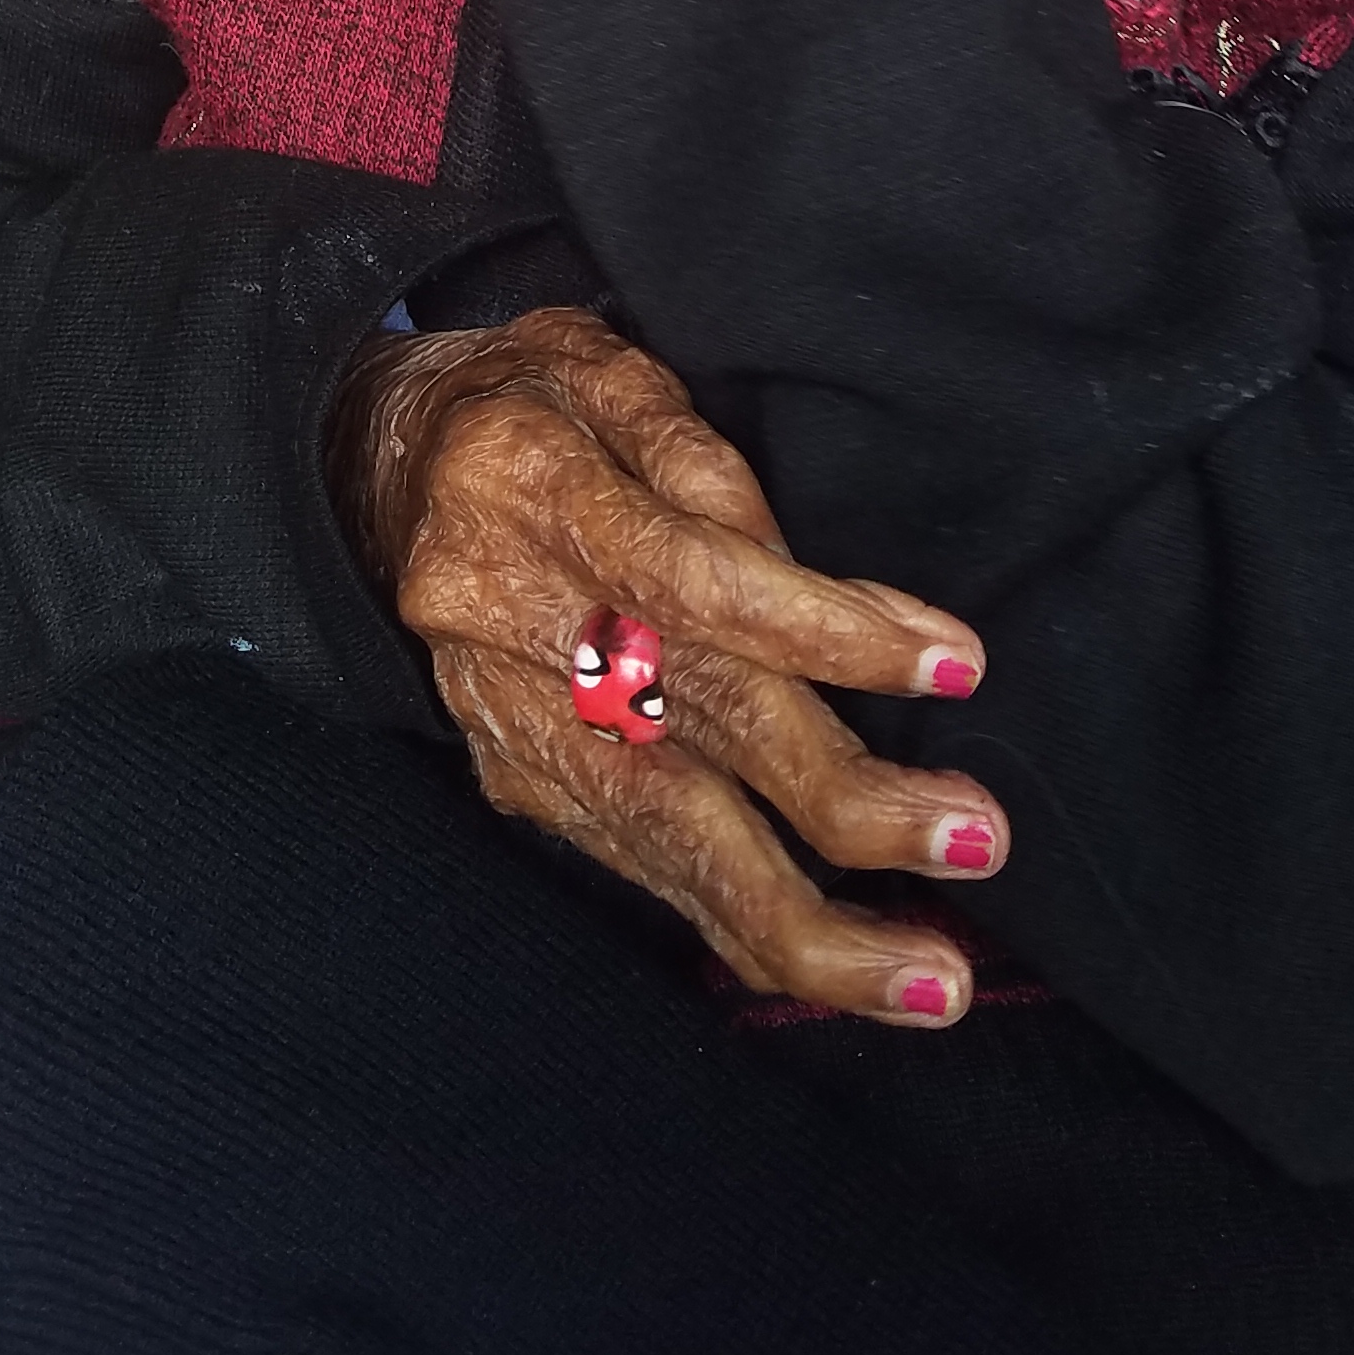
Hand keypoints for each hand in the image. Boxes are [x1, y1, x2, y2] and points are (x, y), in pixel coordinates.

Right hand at [330, 304, 1005, 1022]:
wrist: (375, 464)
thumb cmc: (531, 402)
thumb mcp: (615, 373)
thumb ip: (716, 474)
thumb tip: (842, 606)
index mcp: (527, 488)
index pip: (697, 582)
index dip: (831, 634)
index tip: (954, 667)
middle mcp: (504, 618)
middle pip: (690, 733)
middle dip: (845, 807)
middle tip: (977, 841)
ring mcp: (503, 717)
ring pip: (662, 840)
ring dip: (806, 924)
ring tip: (927, 981)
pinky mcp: (515, 777)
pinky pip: (634, 862)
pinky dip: (735, 922)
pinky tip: (830, 967)